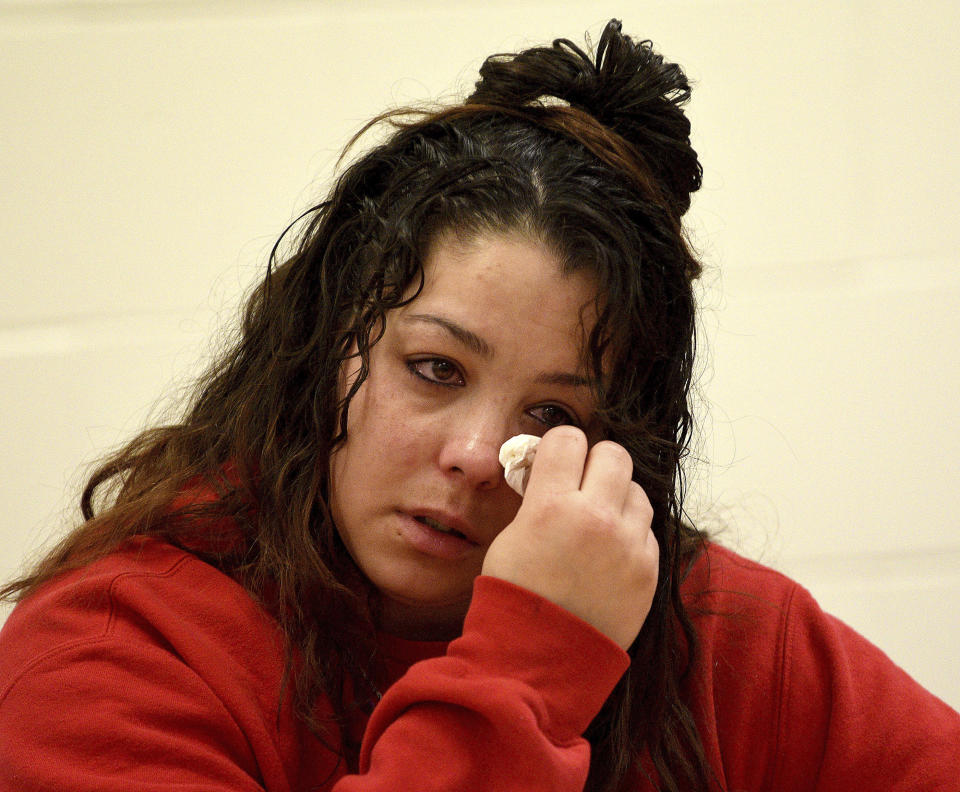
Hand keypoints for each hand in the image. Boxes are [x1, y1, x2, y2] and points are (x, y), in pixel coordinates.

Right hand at [482, 426, 658, 648]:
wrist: (540, 658)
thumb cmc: (515, 596)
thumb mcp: (511, 536)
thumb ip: (537, 498)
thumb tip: (551, 470)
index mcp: (552, 505)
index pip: (568, 439)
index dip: (560, 446)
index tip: (557, 460)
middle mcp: (596, 518)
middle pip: (614, 454)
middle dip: (596, 463)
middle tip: (582, 483)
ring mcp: (628, 545)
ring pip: (637, 491)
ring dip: (618, 498)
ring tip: (599, 522)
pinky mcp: (649, 571)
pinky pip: (647, 531)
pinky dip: (630, 534)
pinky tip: (609, 554)